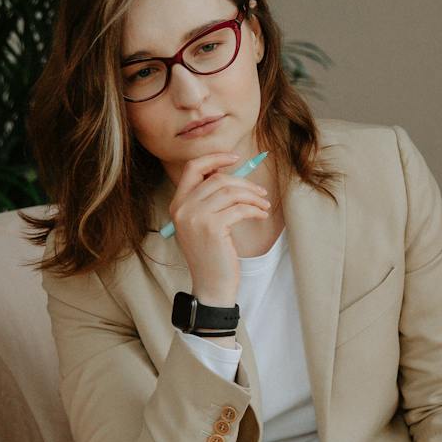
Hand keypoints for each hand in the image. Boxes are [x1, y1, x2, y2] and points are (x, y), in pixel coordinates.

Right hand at [168, 150, 270, 304]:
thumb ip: (208, 199)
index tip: (236, 158)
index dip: (215, 158)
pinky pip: (240, 208)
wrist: (211, 284)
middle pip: (218, 178)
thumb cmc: (212, 253)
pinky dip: (255, 209)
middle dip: (245, 183)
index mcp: (177, 204)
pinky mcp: (212, 227)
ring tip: (263, 205)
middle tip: (260, 192)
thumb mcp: (202, 223)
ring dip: (253, 197)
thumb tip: (229, 171)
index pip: (193, 168)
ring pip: (231, 192)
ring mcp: (195, 217)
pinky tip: (261, 214)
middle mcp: (182, 208)